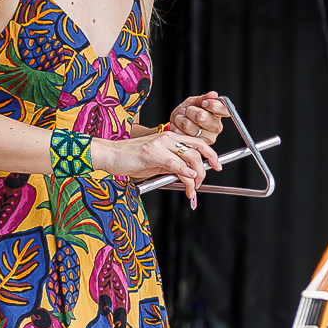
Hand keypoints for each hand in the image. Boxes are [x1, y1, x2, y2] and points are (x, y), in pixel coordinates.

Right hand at [95, 130, 222, 208]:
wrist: (110, 154)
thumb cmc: (130, 158)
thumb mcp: (156, 161)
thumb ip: (172, 165)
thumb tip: (187, 175)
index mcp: (170, 137)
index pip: (197, 143)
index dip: (211, 154)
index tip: (216, 166)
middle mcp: (167, 137)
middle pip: (197, 151)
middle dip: (205, 169)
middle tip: (202, 183)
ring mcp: (160, 144)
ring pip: (189, 158)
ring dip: (195, 177)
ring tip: (192, 189)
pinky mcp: (152, 154)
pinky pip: (174, 164)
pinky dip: (184, 173)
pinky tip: (188, 181)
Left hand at [167, 92, 227, 144]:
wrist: (177, 124)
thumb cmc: (188, 112)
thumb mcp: (193, 102)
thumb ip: (202, 98)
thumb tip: (213, 94)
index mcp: (218, 114)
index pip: (223, 109)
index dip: (212, 105)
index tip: (203, 103)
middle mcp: (216, 128)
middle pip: (201, 116)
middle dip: (190, 111)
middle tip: (188, 111)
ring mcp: (206, 138)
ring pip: (187, 125)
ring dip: (180, 119)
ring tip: (181, 119)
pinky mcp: (195, 146)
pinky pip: (180, 133)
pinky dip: (176, 128)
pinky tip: (179, 128)